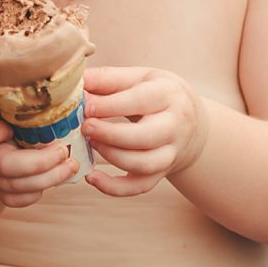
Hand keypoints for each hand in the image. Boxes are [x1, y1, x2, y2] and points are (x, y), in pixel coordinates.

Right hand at [0, 107, 78, 207]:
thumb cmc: (2, 119)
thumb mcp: (4, 103)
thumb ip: (19, 97)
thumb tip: (57, 84)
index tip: (7, 129)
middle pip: (5, 165)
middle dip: (40, 162)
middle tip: (64, 151)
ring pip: (17, 186)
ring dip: (49, 178)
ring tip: (72, 164)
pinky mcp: (1, 192)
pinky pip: (18, 200)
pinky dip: (37, 193)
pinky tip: (56, 177)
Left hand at [80, 66, 207, 197]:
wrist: (192, 122)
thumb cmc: (158, 95)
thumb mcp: (140, 78)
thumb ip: (108, 79)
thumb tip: (75, 80)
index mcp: (168, 95)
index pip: (140, 101)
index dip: (108, 105)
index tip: (83, 106)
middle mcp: (175, 125)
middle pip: (146, 136)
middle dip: (111, 135)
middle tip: (86, 128)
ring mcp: (171, 152)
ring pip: (145, 164)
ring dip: (113, 157)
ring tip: (91, 144)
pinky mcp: (162, 172)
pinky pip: (141, 186)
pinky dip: (114, 188)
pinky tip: (92, 178)